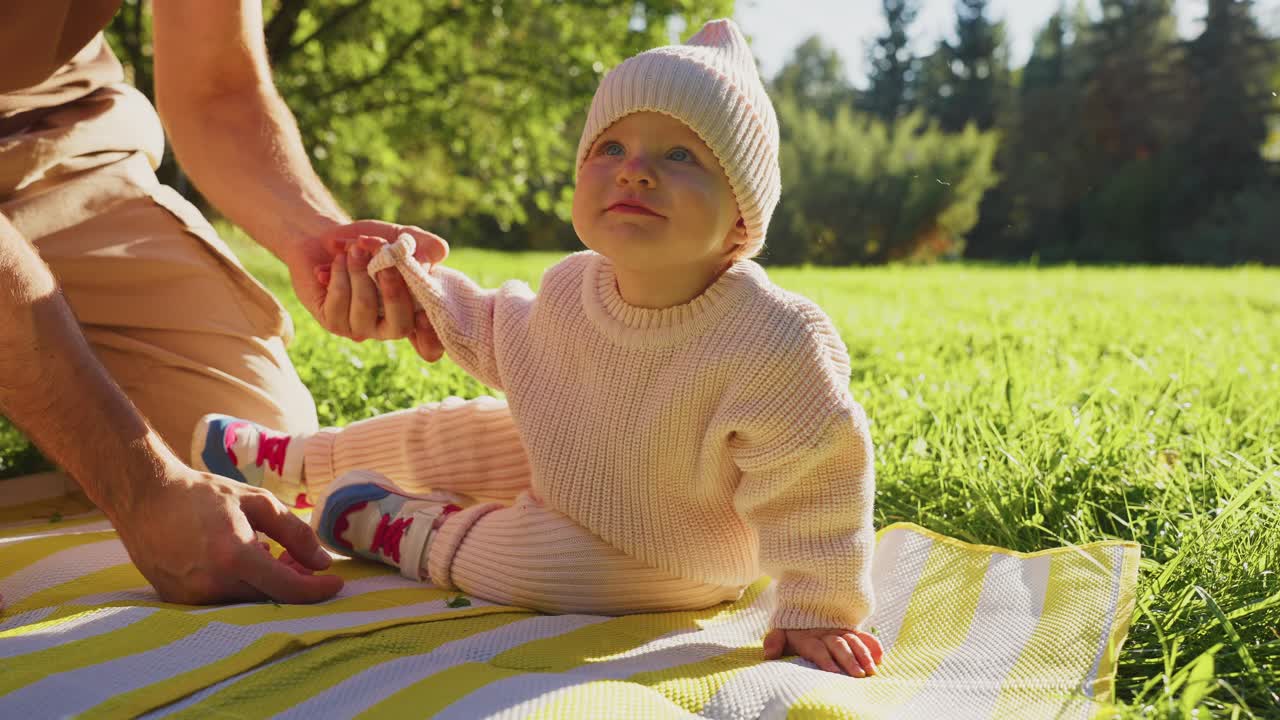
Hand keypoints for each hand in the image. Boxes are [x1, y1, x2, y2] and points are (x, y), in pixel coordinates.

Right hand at [109, 464, 343, 604]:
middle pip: (269, 599)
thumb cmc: (204, 495)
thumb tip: (323, 563)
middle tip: (304, 563)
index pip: (287, 589)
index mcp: (234, 556)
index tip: (337, 583)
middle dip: (294, 584)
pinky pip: (222, 601)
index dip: (317, 590)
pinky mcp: (177, 601)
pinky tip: (241, 562)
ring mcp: (191, 596)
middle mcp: (211, 583)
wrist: (144, 497)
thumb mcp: (257, 503)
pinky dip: (240, 587)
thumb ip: (295, 533)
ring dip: (267, 585)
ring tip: (270, 555)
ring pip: (246, 602)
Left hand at [285, 220, 446, 357]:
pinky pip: (338, 302)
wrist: (326, 236)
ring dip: (360, 271)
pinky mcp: (333, 322)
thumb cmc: (370, 241)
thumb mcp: (402, 237)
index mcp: (413, 310)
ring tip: (355, 249)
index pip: (430, 345)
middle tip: (384, 263)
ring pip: (365, 308)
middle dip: (394, 293)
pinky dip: (339, 274)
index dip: (430, 338)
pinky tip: (338, 261)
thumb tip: (431, 258)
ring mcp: (361, 328)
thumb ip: (426, 245)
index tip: (424, 315)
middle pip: (400, 327)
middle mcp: (389, 326)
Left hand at [763, 627, 882, 677]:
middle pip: (838, 646)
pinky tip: (880, 657)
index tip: (833, 672)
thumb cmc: (792, 626)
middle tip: (859, 675)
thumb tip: (769, 654)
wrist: (805, 600)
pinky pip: (863, 635)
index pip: (817, 648)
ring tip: (872, 670)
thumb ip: (774, 641)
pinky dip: (872, 644)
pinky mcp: (850, 629)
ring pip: (853, 641)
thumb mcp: (780, 631)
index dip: (825, 659)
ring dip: (864, 655)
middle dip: (849, 660)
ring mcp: (839, 630)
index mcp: (808, 636)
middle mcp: (825, 633)